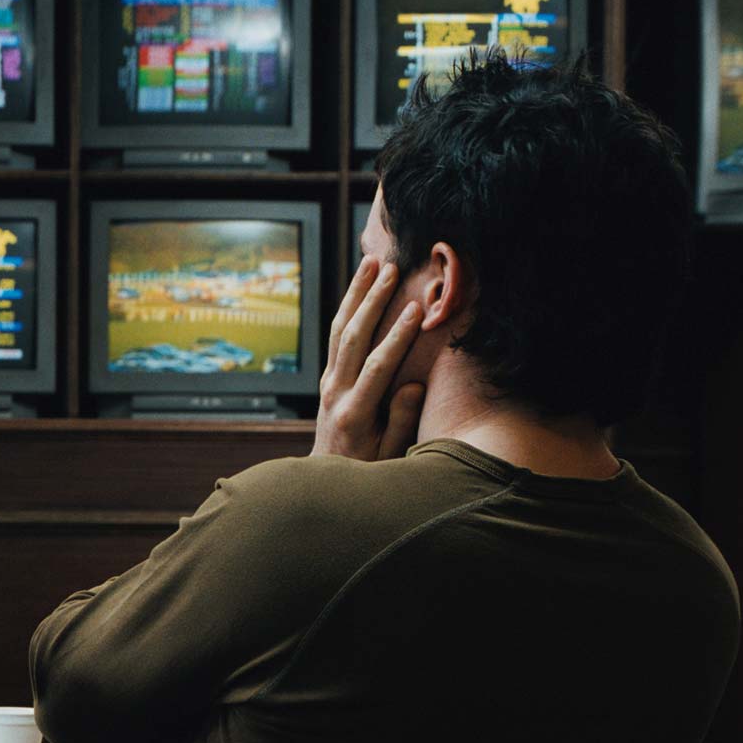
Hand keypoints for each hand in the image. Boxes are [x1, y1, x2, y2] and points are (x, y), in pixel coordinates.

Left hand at [313, 255, 426, 460]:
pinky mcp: (327, 378)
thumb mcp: (390, 454)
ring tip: (371, 263)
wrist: (326, 478)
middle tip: (391, 269)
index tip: (417, 309)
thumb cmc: (367, 469)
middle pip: (352, 338)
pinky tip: (360, 286)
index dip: (397, 337)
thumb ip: (402, 421)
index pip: (377, 366)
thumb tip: (413, 386)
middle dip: (372, 301)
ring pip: (339, 331)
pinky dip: (348, 308)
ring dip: (355, 294)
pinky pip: (336, 337)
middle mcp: (335, 393)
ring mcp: (328, 383)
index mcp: (354, 413)